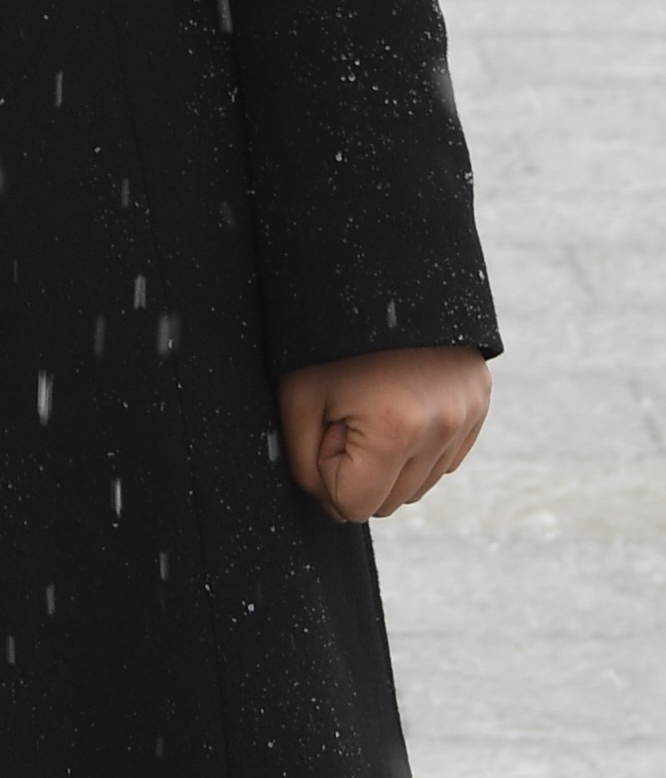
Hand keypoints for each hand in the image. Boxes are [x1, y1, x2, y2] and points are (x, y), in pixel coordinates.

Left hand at [278, 345, 489, 522]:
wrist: (384, 270)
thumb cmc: (328, 333)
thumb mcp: (297, 392)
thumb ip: (305, 462)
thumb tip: (333, 502)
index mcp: (394, 429)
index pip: (353, 506)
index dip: (328, 472)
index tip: (324, 426)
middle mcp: (440, 430)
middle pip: (389, 503)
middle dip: (359, 470)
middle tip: (345, 412)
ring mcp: (466, 418)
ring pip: (417, 486)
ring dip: (389, 462)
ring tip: (372, 404)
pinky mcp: (479, 406)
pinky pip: (442, 460)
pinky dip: (418, 446)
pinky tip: (400, 403)